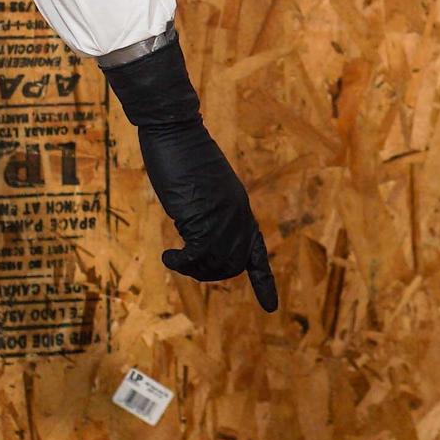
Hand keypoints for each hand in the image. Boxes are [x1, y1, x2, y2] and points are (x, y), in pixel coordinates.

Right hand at [103, 34, 276, 311]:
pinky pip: (197, 256)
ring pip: (216, 264)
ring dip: (193, 269)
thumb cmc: (183, 152)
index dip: (264, 282)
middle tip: (184, 263)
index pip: (258, 253)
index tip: (271, 308)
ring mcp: (222, 217)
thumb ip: (208, 210)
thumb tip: (200, 232)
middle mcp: (237, 216)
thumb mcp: (203, 187)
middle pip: (233, 265)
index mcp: (240, 208)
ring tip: (175, 258)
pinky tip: (167, 257)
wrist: (176, 130)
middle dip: (210, 274)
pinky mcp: (202, 217)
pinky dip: (182, 263)